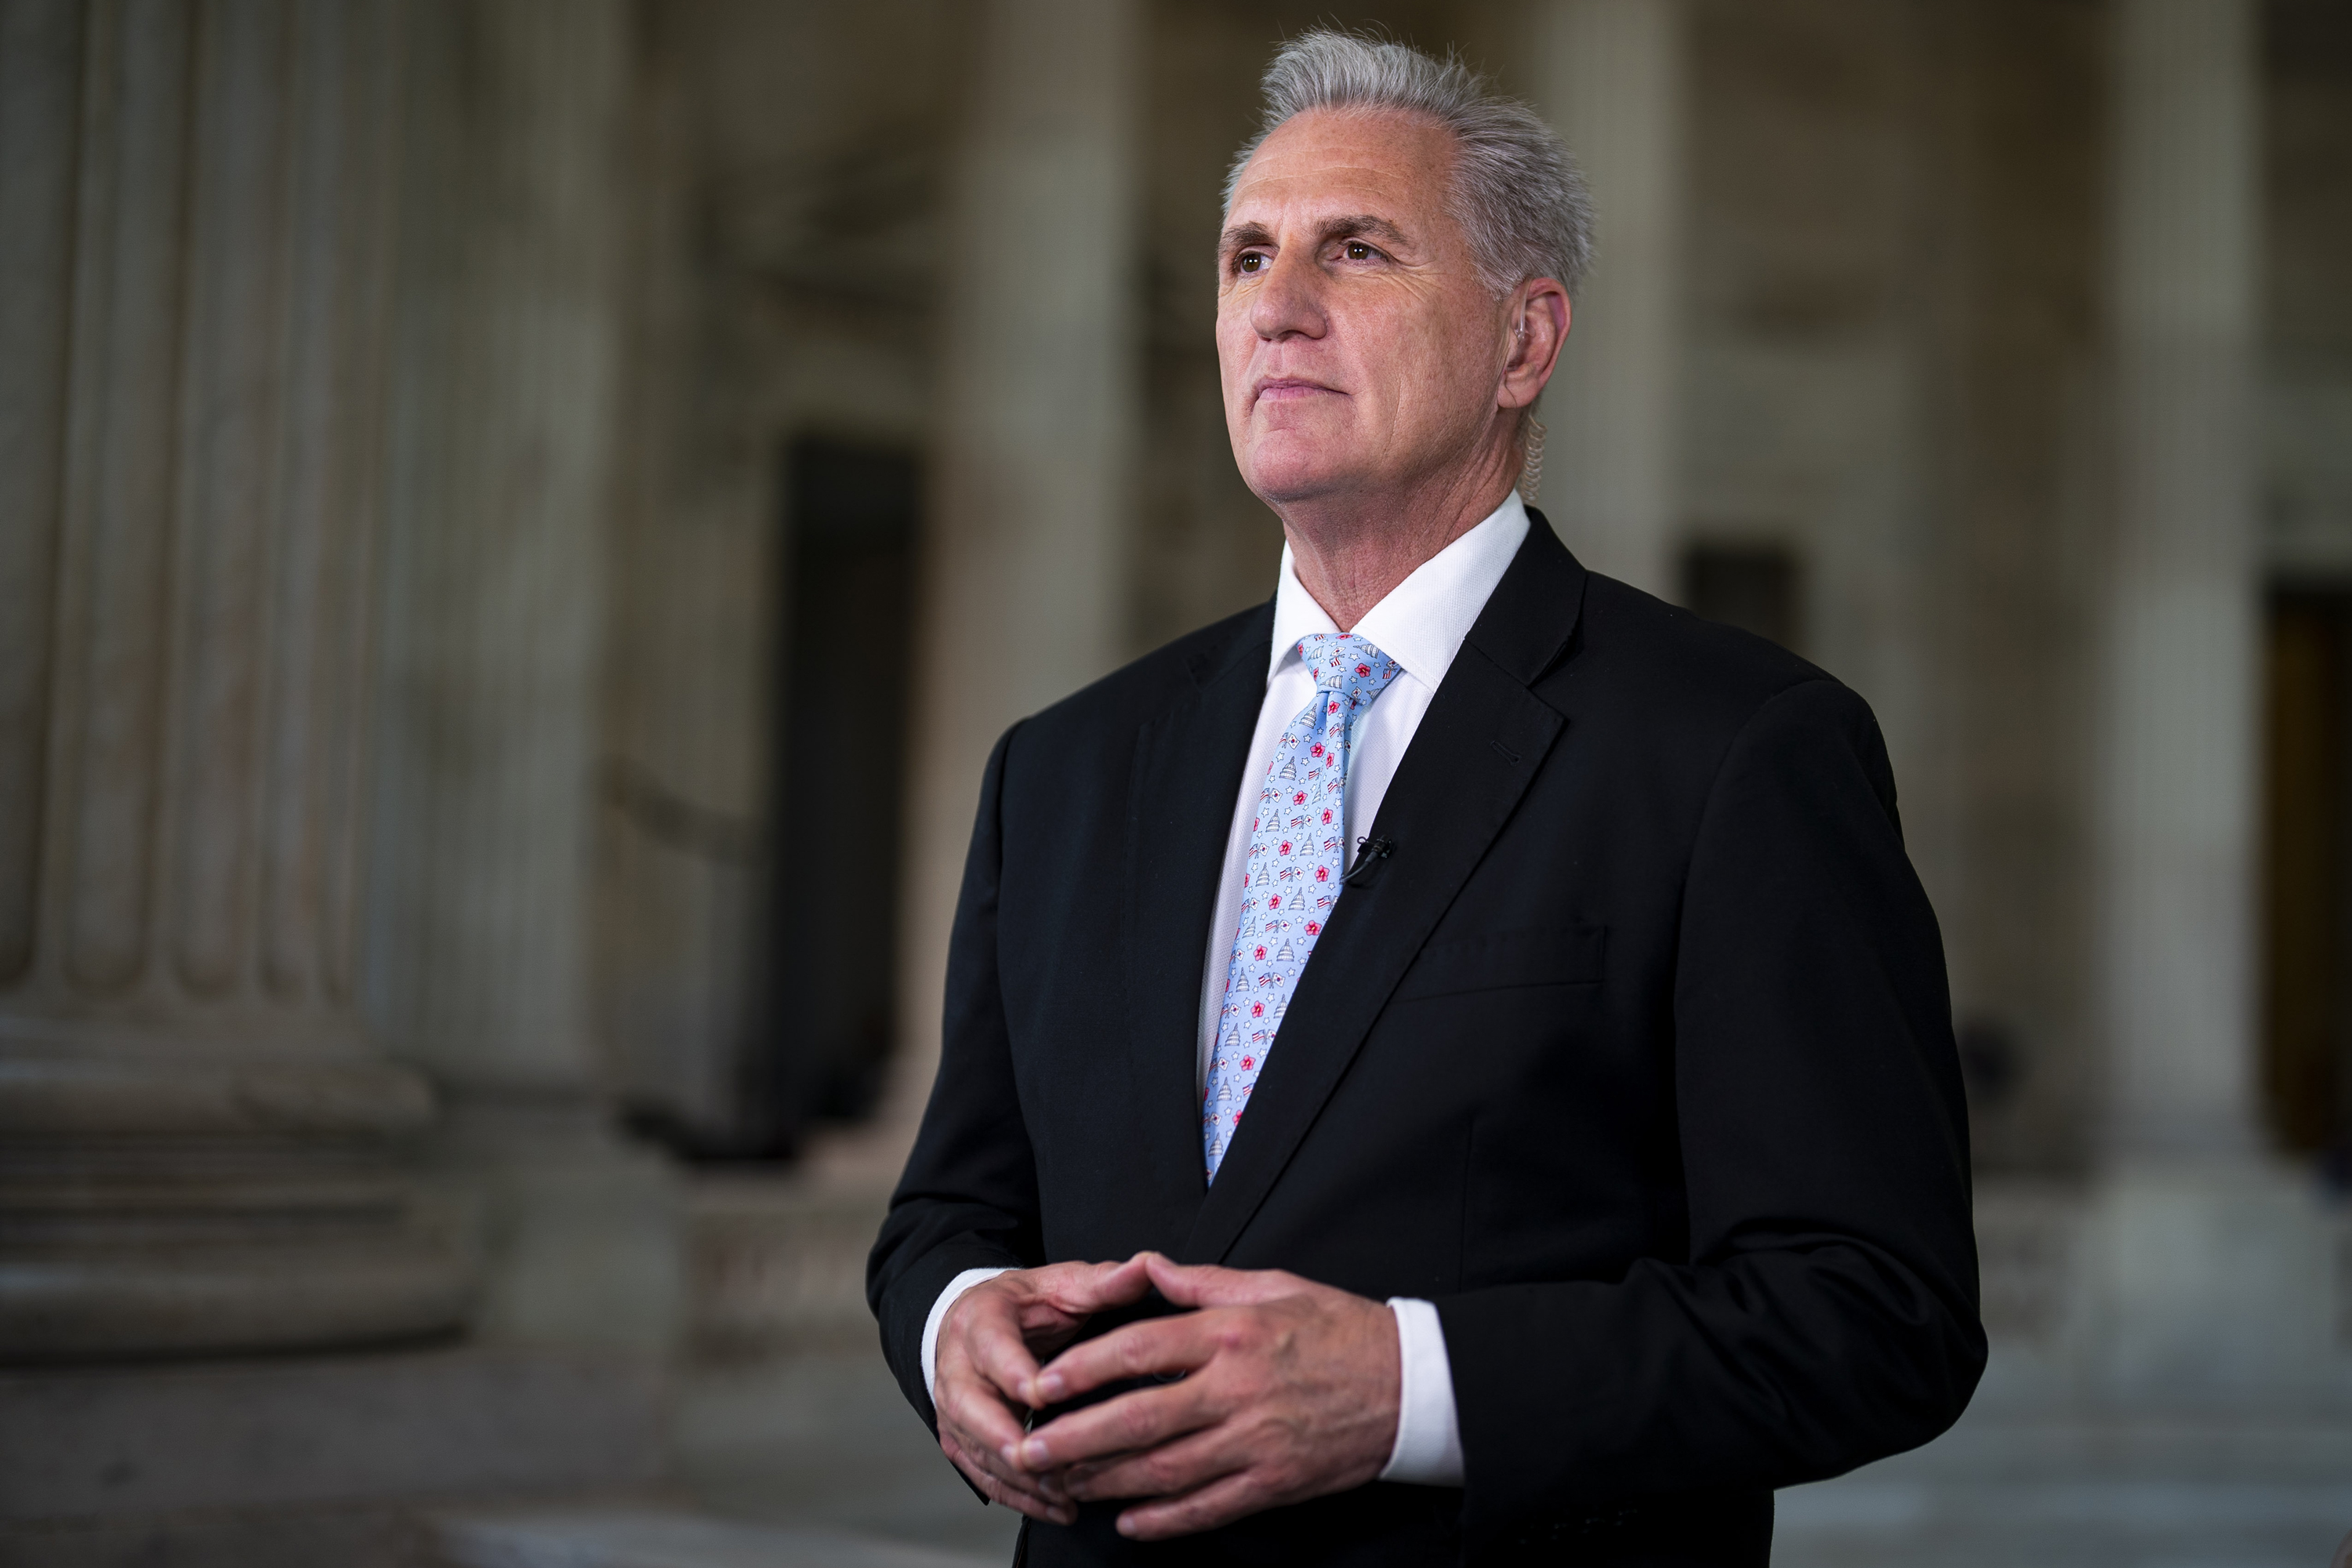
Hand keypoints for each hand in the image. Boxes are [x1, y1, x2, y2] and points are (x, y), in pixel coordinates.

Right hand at [932, 1256, 1154, 1524]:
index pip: (992, 1347)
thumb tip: (1146, 1267)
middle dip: (1004, 1437)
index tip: (1042, 1394)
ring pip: (974, 1447)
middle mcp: (958, 1364)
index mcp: (981, 1319)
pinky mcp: (960, 1436)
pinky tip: (1055, 1507)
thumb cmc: (1026, 1304)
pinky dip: (1016, 1496)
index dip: (1014, 1372)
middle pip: (970, 1406)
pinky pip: (980, 1473)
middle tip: (1042, 1460)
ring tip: (1063, 1493)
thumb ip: (1103, 1281)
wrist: (978, 1321)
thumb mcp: (1062, 1283)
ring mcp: (953, 1405)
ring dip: (1017, 1475)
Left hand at [1011, 1252, 1399, 1539]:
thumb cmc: (1339, 1329)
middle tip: (1030, 1446)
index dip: (1085, 1369)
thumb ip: (1201, 1284)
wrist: (1411, 1385)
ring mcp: (1256, 1441)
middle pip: (1139, 1417)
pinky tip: (1130, 1522)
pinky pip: (1209, 1508)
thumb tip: (1147, 1268)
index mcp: (1233, 1334)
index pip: (1141, 1350)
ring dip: (1107, 1481)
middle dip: (1076, 1436)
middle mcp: (1238, 1389)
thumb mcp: (1273, 1287)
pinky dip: (1165, 1521)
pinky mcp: (1275, 1482)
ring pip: (1165, 1469)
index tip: (1044, 1383)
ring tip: (1064, 1485)